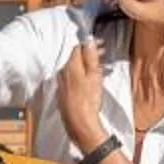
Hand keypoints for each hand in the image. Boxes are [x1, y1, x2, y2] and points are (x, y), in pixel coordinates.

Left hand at [59, 34, 107, 151]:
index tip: (101, 45)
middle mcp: (62, 73)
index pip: (78, 48)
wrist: (79, 122)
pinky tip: (91, 81)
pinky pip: (71, 79)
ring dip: (87, 66)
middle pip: (75, 58)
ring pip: (74, 68)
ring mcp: (60, 83)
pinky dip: (81, 76)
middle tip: (103, 55)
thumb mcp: (94, 75)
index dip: (90, 45)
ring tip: (101, 69)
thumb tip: (88, 41)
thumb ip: (90, 57)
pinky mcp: (62, 93)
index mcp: (70, 66)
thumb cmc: (88, 100)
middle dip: (90, 55)